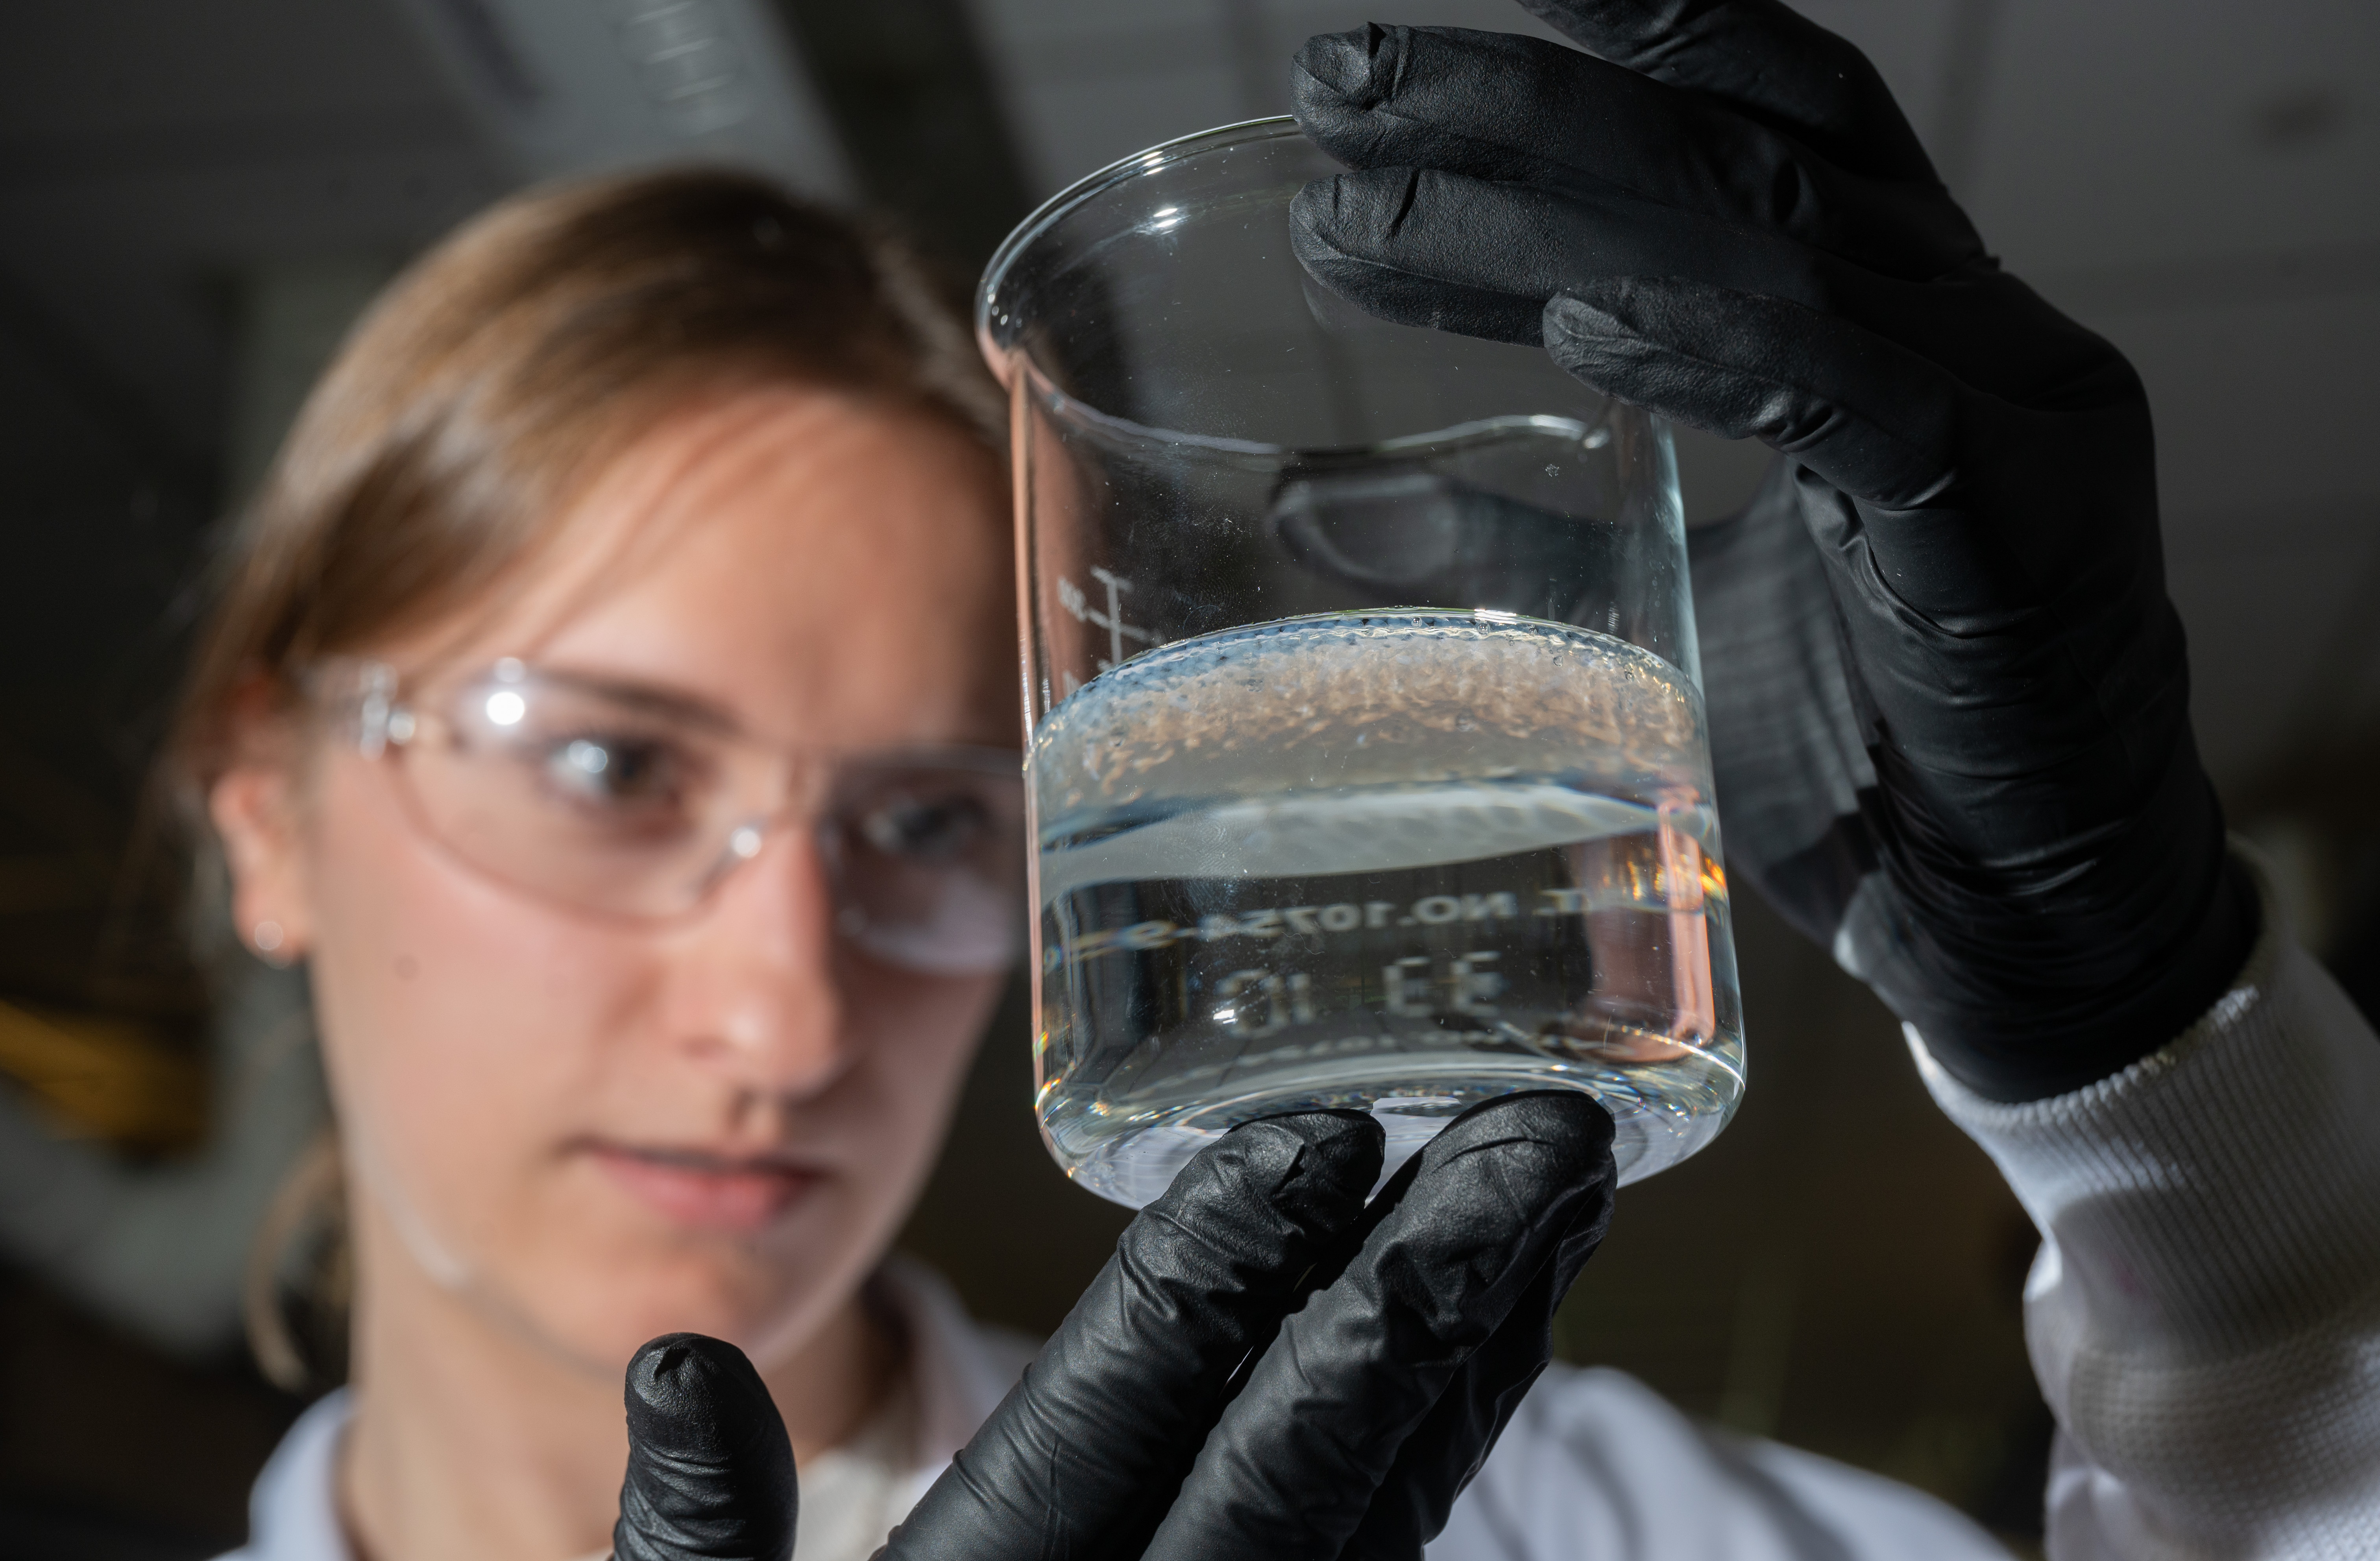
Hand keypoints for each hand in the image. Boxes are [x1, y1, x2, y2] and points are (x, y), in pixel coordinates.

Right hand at [610, 1093, 1615, 1560]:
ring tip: (1562, 1194)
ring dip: (1480, 1342)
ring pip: (1383, 1500)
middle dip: (1429, 1281)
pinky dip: (1455, 1427)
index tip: (1326, 1128)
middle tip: (1543, 1131)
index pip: (1126, 1406)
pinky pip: (1387, 1542)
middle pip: (1306, 1450)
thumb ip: (696, 1533)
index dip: (1229, 1261)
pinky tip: (1506, 1318)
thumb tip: (683, 1367)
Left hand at [1288, 0, 2254, 1099]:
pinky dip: (1720, 347)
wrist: (2023, 925)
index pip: (1743, 124)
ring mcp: (2008, 407)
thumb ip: (1509, 534)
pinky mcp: (2019, 519)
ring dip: (1557, 216)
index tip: (1404, 38)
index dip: (1606, 36)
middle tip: (1338, 87)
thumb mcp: (1647, 611)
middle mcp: (1960, 323)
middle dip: (1524, 106)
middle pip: (1732, 151)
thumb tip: (1312, 497)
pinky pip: (1863, 395)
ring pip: (1775, 248)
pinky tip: (1581, 319)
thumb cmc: (1853, 757)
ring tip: (1371, 204)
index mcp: (1885, 320)